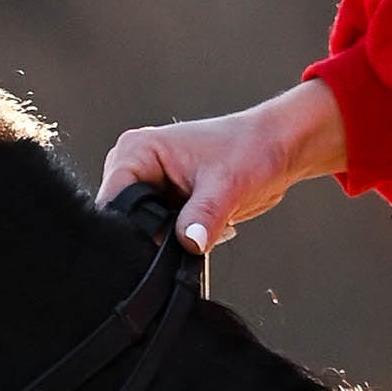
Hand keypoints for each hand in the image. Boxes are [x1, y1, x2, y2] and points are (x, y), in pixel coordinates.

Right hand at [100, 81, 347, 254]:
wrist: (277, 148)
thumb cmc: (252, 148)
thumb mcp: (226, 185)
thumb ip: (204, 215)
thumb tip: (189, 241)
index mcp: (138, 150)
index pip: (113, 200)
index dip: (131, 227)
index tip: (159, 242)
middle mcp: (138, 166)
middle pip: (126, 221)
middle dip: (157, 235)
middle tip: (191, 230)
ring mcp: (152, 186)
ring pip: (146, 233)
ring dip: (173, 239)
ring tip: (203, 224)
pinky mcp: (167, 202)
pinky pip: (164, 235)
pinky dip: (185, 239)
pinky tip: (206, 227)